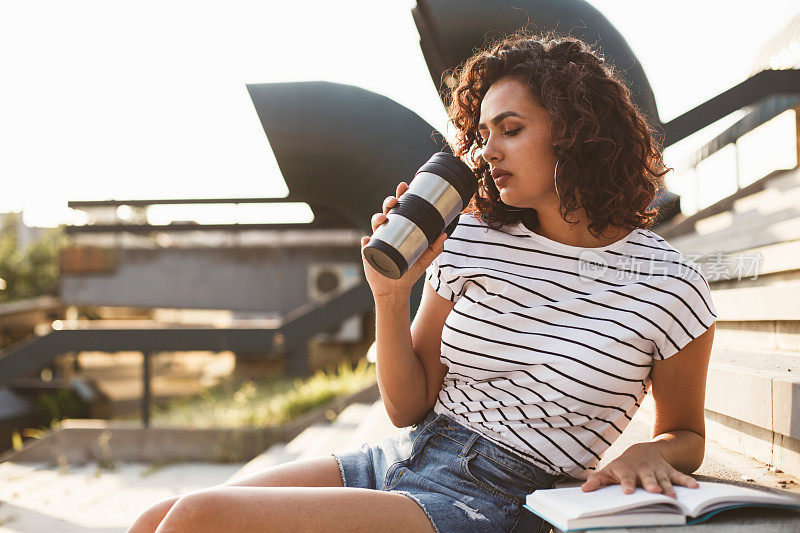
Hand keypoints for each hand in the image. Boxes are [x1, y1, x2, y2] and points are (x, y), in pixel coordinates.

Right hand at [360, 181, 446, 298]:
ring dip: (377, 218)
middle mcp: (388, 231)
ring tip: (382, 219)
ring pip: (375, 224)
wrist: (396, 290)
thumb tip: (444, 234)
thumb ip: (435, 248)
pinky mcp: (369, 253)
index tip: (405, 186)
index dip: (401, 196)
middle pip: (386, 211)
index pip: (401, 208)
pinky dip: (365, 241)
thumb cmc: (409, 272)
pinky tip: (367, 240)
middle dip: (388, 203)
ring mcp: (377, 241)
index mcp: (400, 229)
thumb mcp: (424, 260)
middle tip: (394, 201)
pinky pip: (365, 245)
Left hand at [580, 442, 698, 497]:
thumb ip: (598, 480)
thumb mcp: (609, 470)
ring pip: (664, 479)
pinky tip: (695, 488)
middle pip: (648, 478)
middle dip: (651, 485)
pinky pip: (679, 476)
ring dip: (668, 487)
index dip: (627, 484)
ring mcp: (658, 470)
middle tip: (653, 492)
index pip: (626, 478)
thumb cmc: (623, 465)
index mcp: (628, 470)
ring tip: (673, 497)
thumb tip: (584, 490)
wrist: (641, 450)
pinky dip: (687, 482)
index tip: (627, 492)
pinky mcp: (669, 471)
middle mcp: (644, 470)